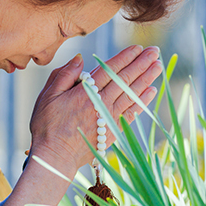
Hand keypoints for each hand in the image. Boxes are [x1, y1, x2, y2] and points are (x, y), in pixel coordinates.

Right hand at [28, 45, 162, 173]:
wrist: (54, 157)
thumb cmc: (47, 126)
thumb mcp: (48, 95)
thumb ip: (64, 74)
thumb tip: (80, 58)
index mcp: (85, 92)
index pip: (109, 69)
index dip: (125, 57)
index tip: (137, 48)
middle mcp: (101, 103)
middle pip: (125, 79)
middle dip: (142, 63)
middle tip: (155, 51)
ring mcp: (109, 118)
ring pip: (132, 94)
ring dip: (147, 78)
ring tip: (158, 65)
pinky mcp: (113, 131)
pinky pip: (132, 112)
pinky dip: (142, 101)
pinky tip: (151, 90)